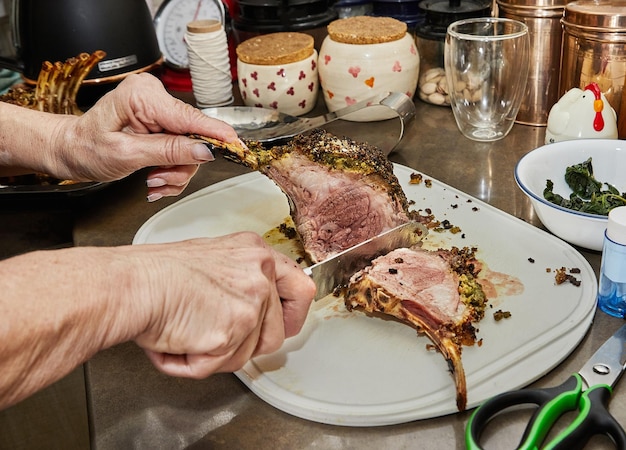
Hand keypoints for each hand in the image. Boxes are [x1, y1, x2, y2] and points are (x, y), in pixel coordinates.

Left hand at [56, 73, 240, 199]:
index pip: (190, 117)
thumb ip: (167, 151)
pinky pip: (182, 148)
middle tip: (160, 180)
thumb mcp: (126, 154)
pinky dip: (172, 169)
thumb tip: (203, 149)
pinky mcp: (162, 123)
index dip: (216, 134)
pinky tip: (155, 175)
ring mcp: (159, 110)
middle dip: (181, 164)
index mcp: (142, 96)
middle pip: (193, 136)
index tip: (237, 145)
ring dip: (175, 171)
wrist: (71, 150)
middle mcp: (154, 97)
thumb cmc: (87, 148)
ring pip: (190, 147)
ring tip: (153, 180)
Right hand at [131, 232, 315, 376]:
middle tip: (219, 341)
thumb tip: (250, 311)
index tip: (283, 325)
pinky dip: (193, 364)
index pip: (300, 288)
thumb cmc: (155, 273)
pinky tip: (176, 342)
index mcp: (254, 253)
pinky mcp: (235, 328)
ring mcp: (251, 301)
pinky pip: (220, 365)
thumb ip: (239, 282)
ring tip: (187, 334)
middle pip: (277, 332)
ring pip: (249, 354)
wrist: (131, 284)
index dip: (293, 315)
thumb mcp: (211, 261)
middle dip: (248, 346)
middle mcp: (260, 273)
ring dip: (216, 355)